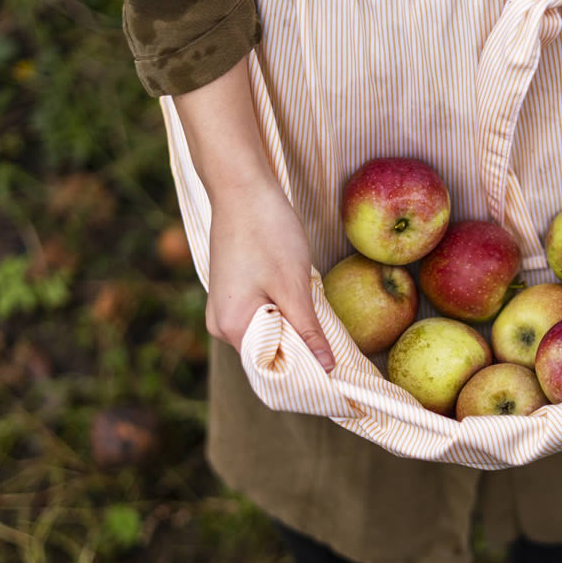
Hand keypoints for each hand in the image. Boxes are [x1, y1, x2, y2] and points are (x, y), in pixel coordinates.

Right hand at [171, 57, 335, 372]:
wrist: (241, 187)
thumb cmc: (266, 232)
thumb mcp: (293, 286)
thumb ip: (308, 332)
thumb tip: (326, 368)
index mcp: (231, 327)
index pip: (272, 369)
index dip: (306, 374)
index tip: (337, 376)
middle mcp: (221, 324)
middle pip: (270, 354)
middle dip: (303, 353)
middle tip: (340, 351)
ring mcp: (224, 308)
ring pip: (269, 335)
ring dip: (296, 332)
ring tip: (325, 328)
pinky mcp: (233, 293)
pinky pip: (263, 317)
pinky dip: (285, 316)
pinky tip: (305, 307)